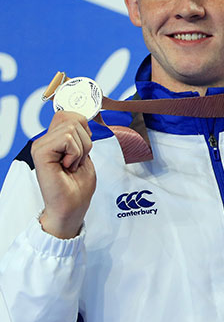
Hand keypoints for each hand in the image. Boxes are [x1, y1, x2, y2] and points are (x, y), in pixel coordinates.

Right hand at [30, 111, 96, 238]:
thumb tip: (82, 118)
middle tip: (77, 160)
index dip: (84, 127)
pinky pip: (67, 139)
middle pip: (73, 118)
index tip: (83, 149)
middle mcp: (45, 140)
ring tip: (71, 165)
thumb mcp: (85, 154)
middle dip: (85, 140)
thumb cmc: (78, 186)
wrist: (72, 207)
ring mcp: (41, 145)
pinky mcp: (40, 152)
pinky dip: (75, 153)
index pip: (69, 114)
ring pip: (72, 128)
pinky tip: (67, 167)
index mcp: (55, 140)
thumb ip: (81, 135)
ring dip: (81, 150)